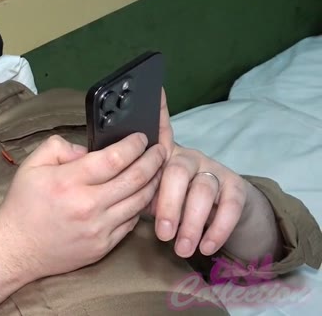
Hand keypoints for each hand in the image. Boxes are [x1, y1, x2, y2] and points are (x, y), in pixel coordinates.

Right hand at [0, 133, 165, 279]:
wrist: (16, 249)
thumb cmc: (23, 206)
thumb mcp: (31, 165)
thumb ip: (59, 147)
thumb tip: (88, 149)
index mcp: (68, 181)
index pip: (114, 158)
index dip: (134, 145)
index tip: (141, 137)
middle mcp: (87, 205)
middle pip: (135, 178)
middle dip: (153, 160)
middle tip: (160, 149)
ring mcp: (98, 228)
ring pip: (139, 201)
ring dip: (153, 183)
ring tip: (157, 170)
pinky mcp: (103, 246)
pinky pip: (132, 223)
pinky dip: (140, 206)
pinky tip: (140, 195)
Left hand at [148, 88, 253, 257]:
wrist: (219, 217)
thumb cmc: (172, 202)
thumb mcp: (149, 192)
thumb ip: (131, 186)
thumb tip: (103, 182)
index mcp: (163, 155)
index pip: (159, 130)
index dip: (157, 111)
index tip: (155, 91)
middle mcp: (188, 156)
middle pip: (177, 171)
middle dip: (168, 203)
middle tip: (161, 232)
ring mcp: (212, 170)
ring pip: (203, 191)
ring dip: (192, 222)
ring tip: (181, 247)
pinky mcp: (235, 188)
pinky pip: (229, 206)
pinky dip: (217, 229)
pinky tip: (206, 246)